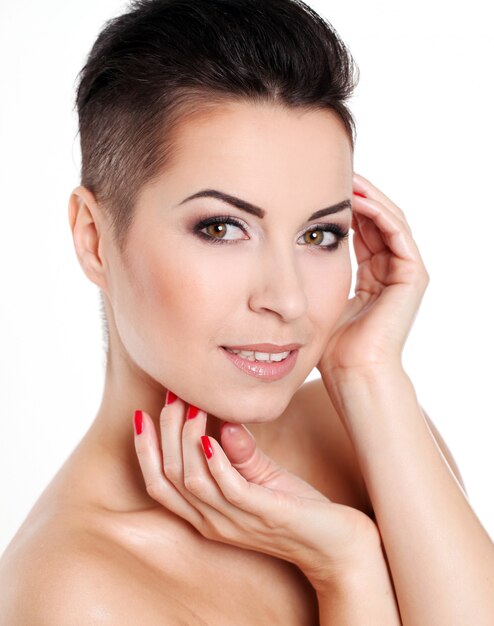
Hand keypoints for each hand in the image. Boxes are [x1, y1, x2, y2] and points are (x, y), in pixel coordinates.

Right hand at [133, 394, 381, 590]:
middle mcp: (213, 522)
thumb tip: (220, 418)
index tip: (142, 414)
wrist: (338, 543)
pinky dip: (216, 462)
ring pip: (192, 482)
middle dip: (163, 434)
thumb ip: (239, 454)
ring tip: (190, 405)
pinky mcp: (264, 515)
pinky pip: (230, 490)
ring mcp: (236, 522)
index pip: (159, 485)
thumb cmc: (296, 508)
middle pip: (169, 478)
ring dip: (186, 440)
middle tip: (171, 396)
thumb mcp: (262, 477)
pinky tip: (211, 435)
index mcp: (206, 514)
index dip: (145, 450)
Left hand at [317, 172, 429, 375]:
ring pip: (389, 220)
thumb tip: (292, 252)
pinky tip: (358, 198)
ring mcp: (405, 273)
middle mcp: (390, 272)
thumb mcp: (321, 300)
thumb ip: (318, 275)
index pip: (361, 231)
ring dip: (369, 197)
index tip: (321, 188)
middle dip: (358, 195)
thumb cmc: (332, 346)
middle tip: (336, 172)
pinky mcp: (413, 276)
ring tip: (347, 177)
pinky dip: (379, 213)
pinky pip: (397, 233)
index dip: (344, 208)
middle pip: (377, 220)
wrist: (352, 371)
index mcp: (372, 277)